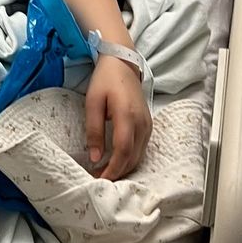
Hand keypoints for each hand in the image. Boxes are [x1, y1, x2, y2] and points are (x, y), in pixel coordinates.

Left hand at [84, 55, 151, 180]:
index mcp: (127, 116)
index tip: (100, 179)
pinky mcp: (148, 124)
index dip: (113, 169)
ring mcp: (147, 124)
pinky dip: (129, 158)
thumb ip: (94, 130)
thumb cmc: (105, 80)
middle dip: (117, 172)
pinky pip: (141, 148)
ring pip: (139, 155)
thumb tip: (95, 158)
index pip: (123, 151)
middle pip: (133, 157)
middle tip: (98, 178)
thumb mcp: (93, 102)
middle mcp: (141, 123)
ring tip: (104, 171)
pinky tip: (116, 159)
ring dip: (123, 167)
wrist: (122, 64)